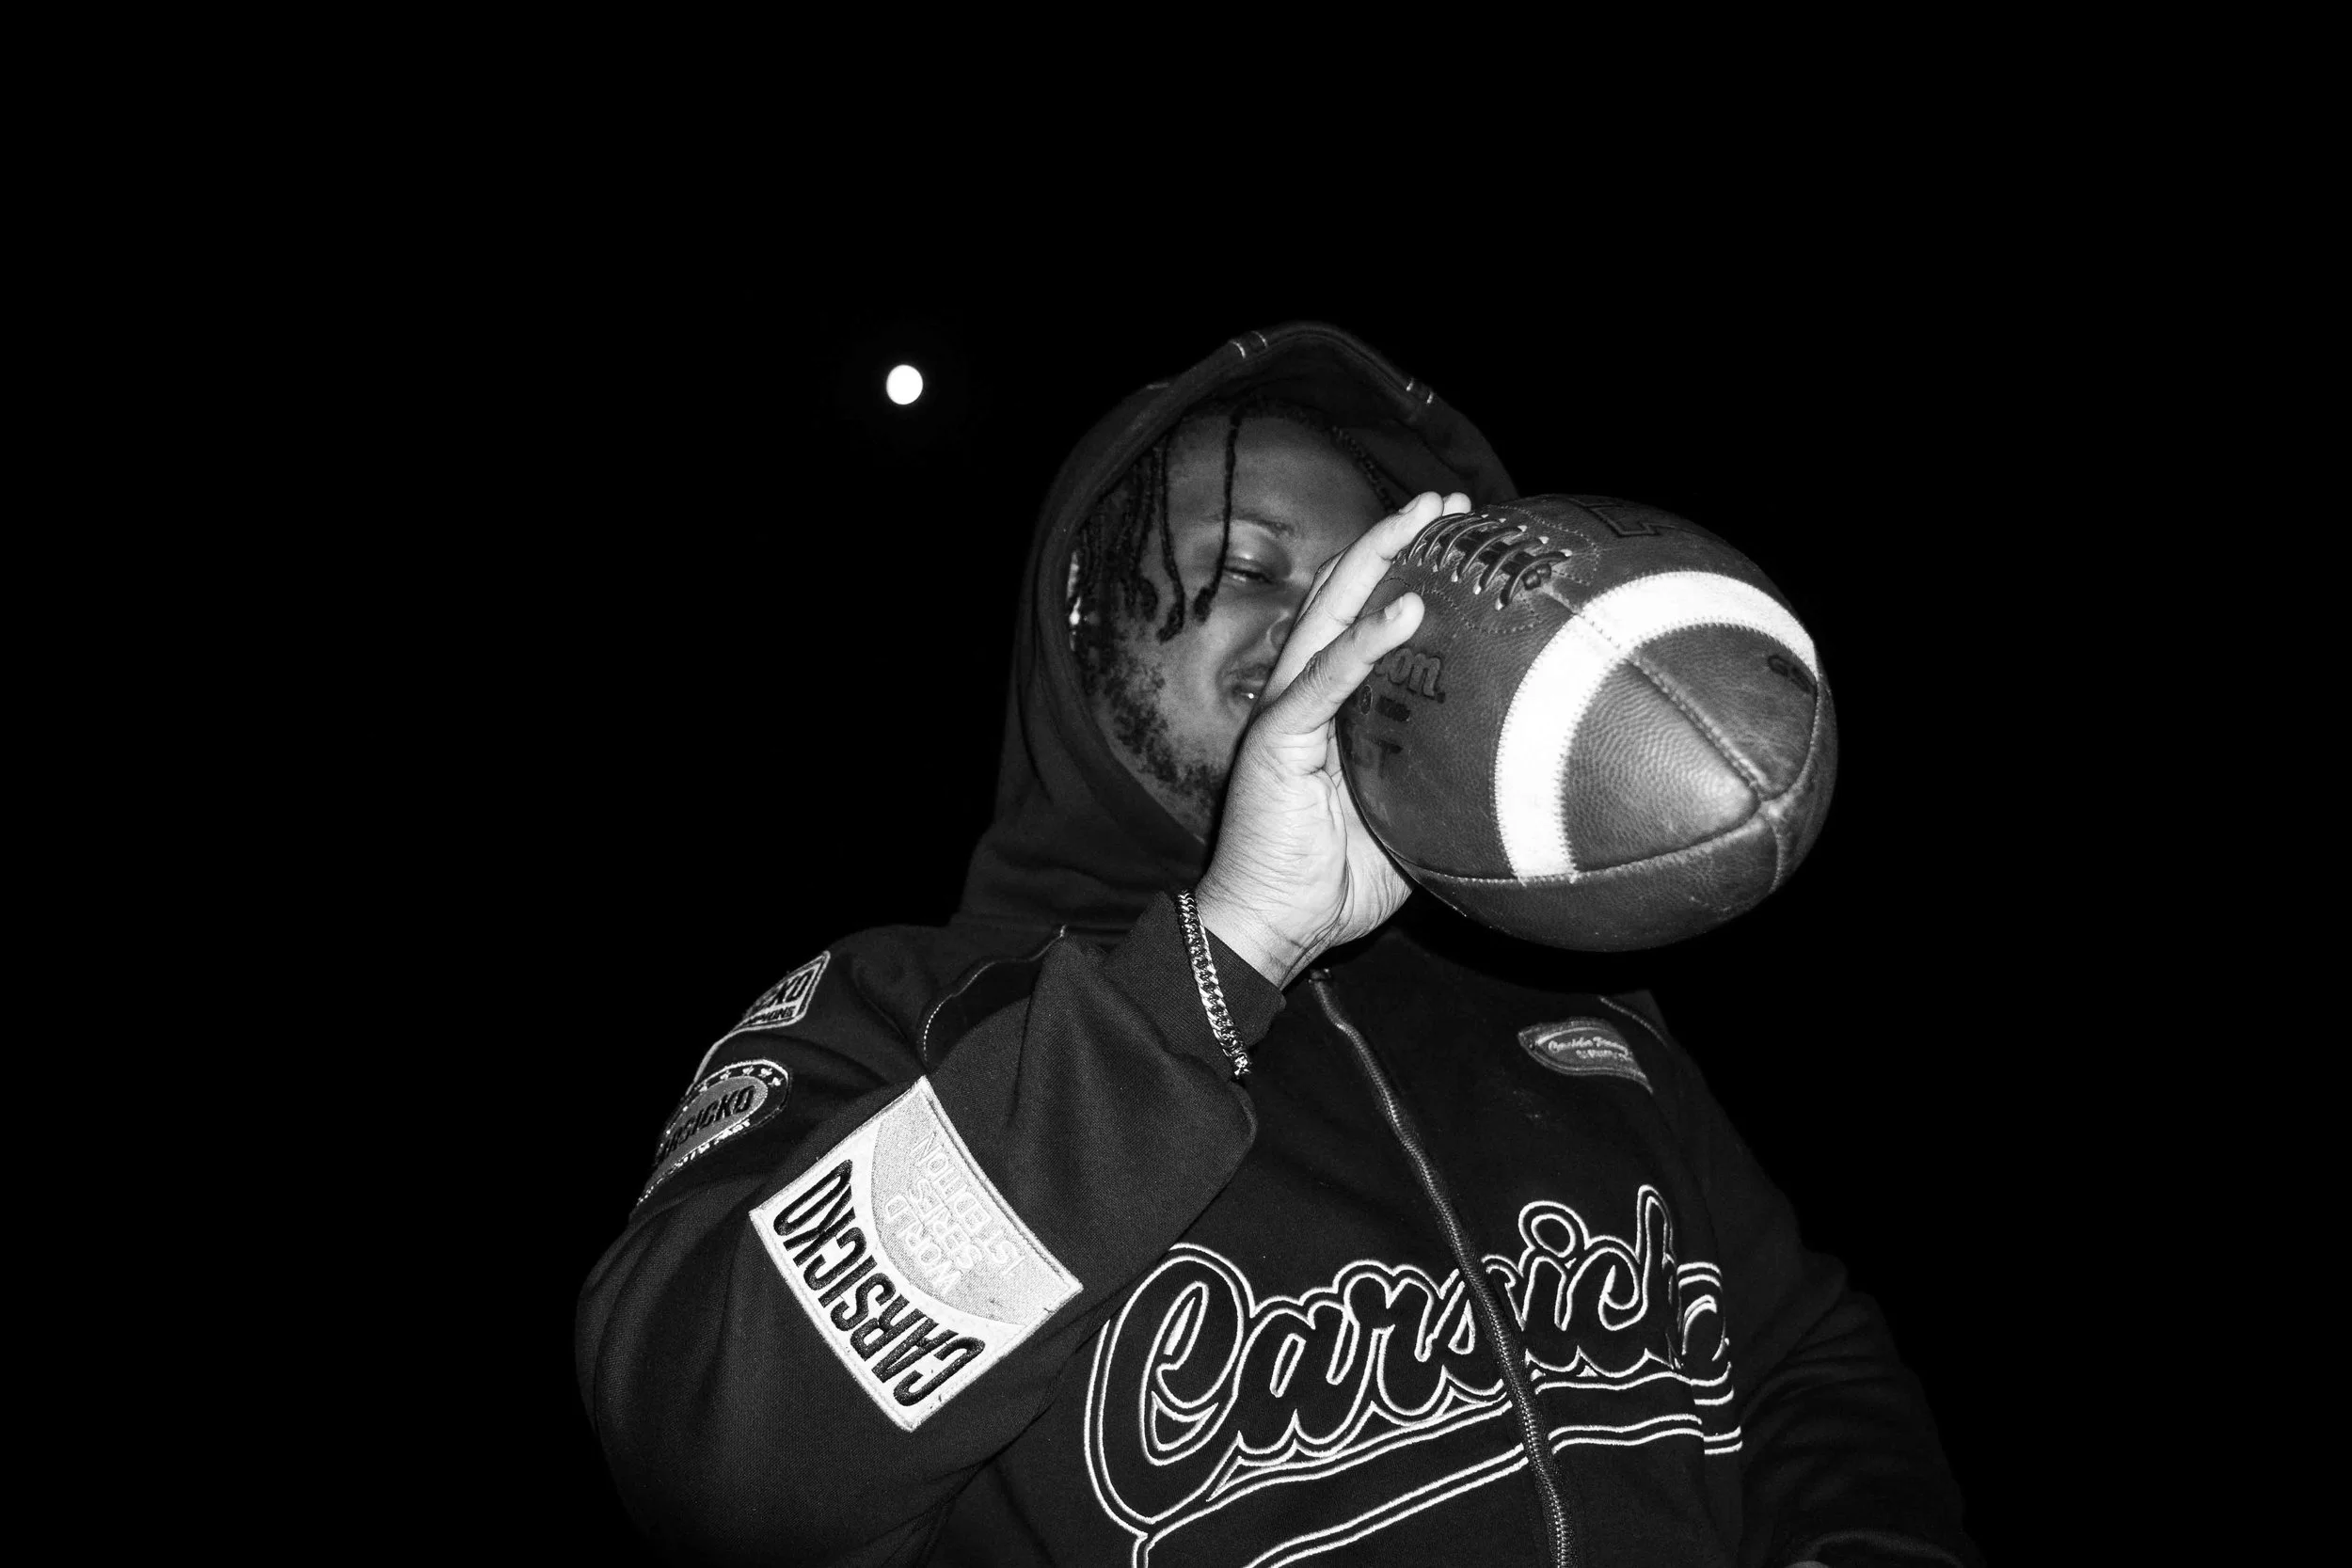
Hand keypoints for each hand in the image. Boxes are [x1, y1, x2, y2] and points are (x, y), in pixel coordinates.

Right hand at [1195, 490, 1470, 987]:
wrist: (1274, 930)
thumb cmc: (1337, 884)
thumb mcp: (1409, 822)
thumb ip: (1441, 785)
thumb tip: (1517, 779)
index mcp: (1331, 709)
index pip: (1362, 620)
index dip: (1403, 572)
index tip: (1459, 539)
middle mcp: (1303, 696)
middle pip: (1345, 596)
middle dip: (1394, 541)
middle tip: (1448, 502)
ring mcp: (1286, 712)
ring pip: (1329, 616)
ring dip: (1377, 560)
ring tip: (1425, 518)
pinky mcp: (1277, 740)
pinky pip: (1323, 681)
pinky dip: (1363, 643)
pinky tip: (1404, 610)